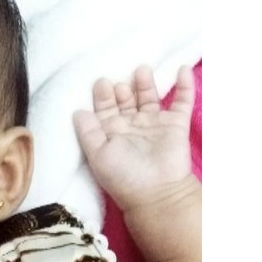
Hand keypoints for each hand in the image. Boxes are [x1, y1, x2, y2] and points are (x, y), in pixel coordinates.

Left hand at [73, 65, 195, 213]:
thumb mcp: (97, 155)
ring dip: (145, 83)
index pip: (104, 109)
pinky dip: (184, 85)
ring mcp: (154, 124)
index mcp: (111, 134)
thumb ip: (87, 132)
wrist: (157, 192)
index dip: (102, 96)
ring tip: (141, 69)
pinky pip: (182, 101)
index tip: (101, 83)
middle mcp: (132, 127)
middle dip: (121, 88)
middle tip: (119, 83)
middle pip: (126, 100)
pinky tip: (182, 68)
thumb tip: (77, 111)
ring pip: (149, 97)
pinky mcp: (176, 124)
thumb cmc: (123, 176)